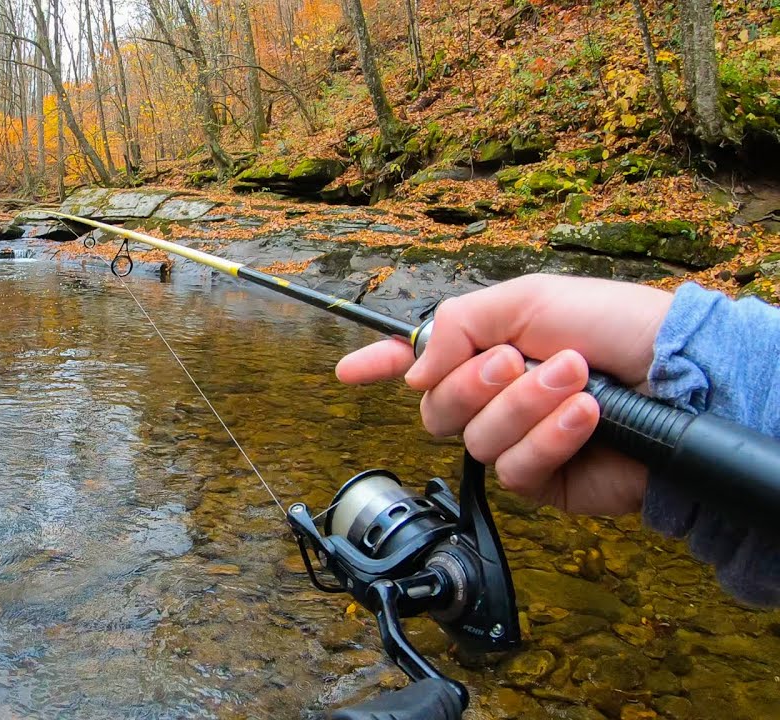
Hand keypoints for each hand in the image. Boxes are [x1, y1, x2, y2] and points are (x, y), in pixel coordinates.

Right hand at [335, 274, 674, 514]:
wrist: (682, 376)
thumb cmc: (614, 326)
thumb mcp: (528, 300)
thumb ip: (457, 327)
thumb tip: (411, 375)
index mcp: (486, 348)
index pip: (419, 360)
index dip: (379, 364)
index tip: (347, 373)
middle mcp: (493, 396)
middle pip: (436, 408)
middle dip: (474, 382)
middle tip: (519, 360)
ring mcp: (515, 440)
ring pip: (475, 438)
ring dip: (526, 405)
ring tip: (575, 379)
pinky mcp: (543, 480)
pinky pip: (515, 468)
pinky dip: (550, 437)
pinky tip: (586, 417)